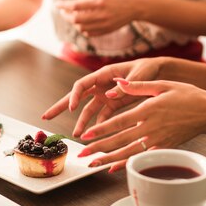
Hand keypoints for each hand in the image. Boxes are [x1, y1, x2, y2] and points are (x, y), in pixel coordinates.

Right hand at [42, 58, 162, 135]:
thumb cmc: (149, 69)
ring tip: (77, 135)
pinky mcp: (112, 104)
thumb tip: (109, 95)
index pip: (82, 85)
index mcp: (103, 74)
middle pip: (76, 97)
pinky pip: (101, 116)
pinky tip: (95, 135)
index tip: (72, 108)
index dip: (75, 96)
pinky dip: (98, 125)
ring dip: (82, 122)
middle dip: (60, 107)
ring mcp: (104, 95)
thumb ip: (126, 86)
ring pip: (87, 110)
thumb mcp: (139, 75)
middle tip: (45, 117)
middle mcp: (100, 84)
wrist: (160, 72)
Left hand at [56, 0, 138, 36]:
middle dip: (66, 16)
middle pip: (76, 19)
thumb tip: (73, 4)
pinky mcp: (106, 31)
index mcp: (100, 2)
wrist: (136, 6)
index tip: (57, 4)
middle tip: (63, 12)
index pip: (76, 5)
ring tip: (73, 16)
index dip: (64, 5)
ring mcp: (104, 24)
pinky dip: (82, 29)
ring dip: (73, 23)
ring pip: (81, 27)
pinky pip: (88, 33)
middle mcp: (101, 14)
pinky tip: (82, 24)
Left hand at [76, 80, 205, 171]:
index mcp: (148, 110)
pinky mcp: (163, 148)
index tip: (87, 135)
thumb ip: (137, 86)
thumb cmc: (186, 95)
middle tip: (82, 154)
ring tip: (92, 164)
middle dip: (99, 148)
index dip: (102, 130)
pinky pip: (141, 158)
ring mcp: (157, 140)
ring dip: (108, 159)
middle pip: (120, 140)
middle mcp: (151, 127)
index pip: (120, 122)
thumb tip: (117, 83)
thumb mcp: (161, 85)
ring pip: (128, 152)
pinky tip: (112, 168)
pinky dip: (126, 164)